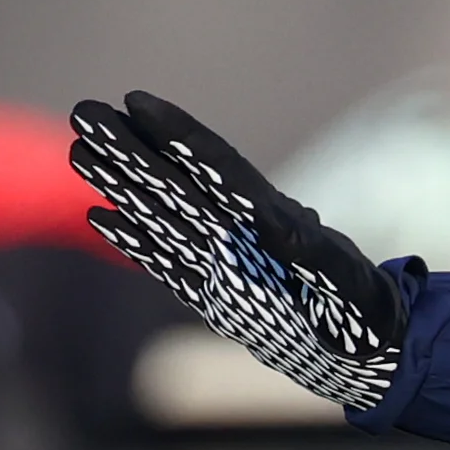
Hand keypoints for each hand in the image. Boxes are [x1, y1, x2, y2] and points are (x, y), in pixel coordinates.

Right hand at [70, 91, 407, 410]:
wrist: (369, 349)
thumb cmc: (364, 311)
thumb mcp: (341, 277)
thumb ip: (308, 250)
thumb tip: (271, 216)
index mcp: (270, 217)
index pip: (215, 165)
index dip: (177, 133)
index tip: (136, 100)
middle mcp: (240, 232)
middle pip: (176, 180)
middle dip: (131, 147)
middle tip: (84, 111)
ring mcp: (224, 260)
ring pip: (161, 213)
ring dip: (121, 183)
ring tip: (79, 152)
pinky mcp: (214, 293)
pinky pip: (164, 259)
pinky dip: (131, 239)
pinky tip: (101, 215)